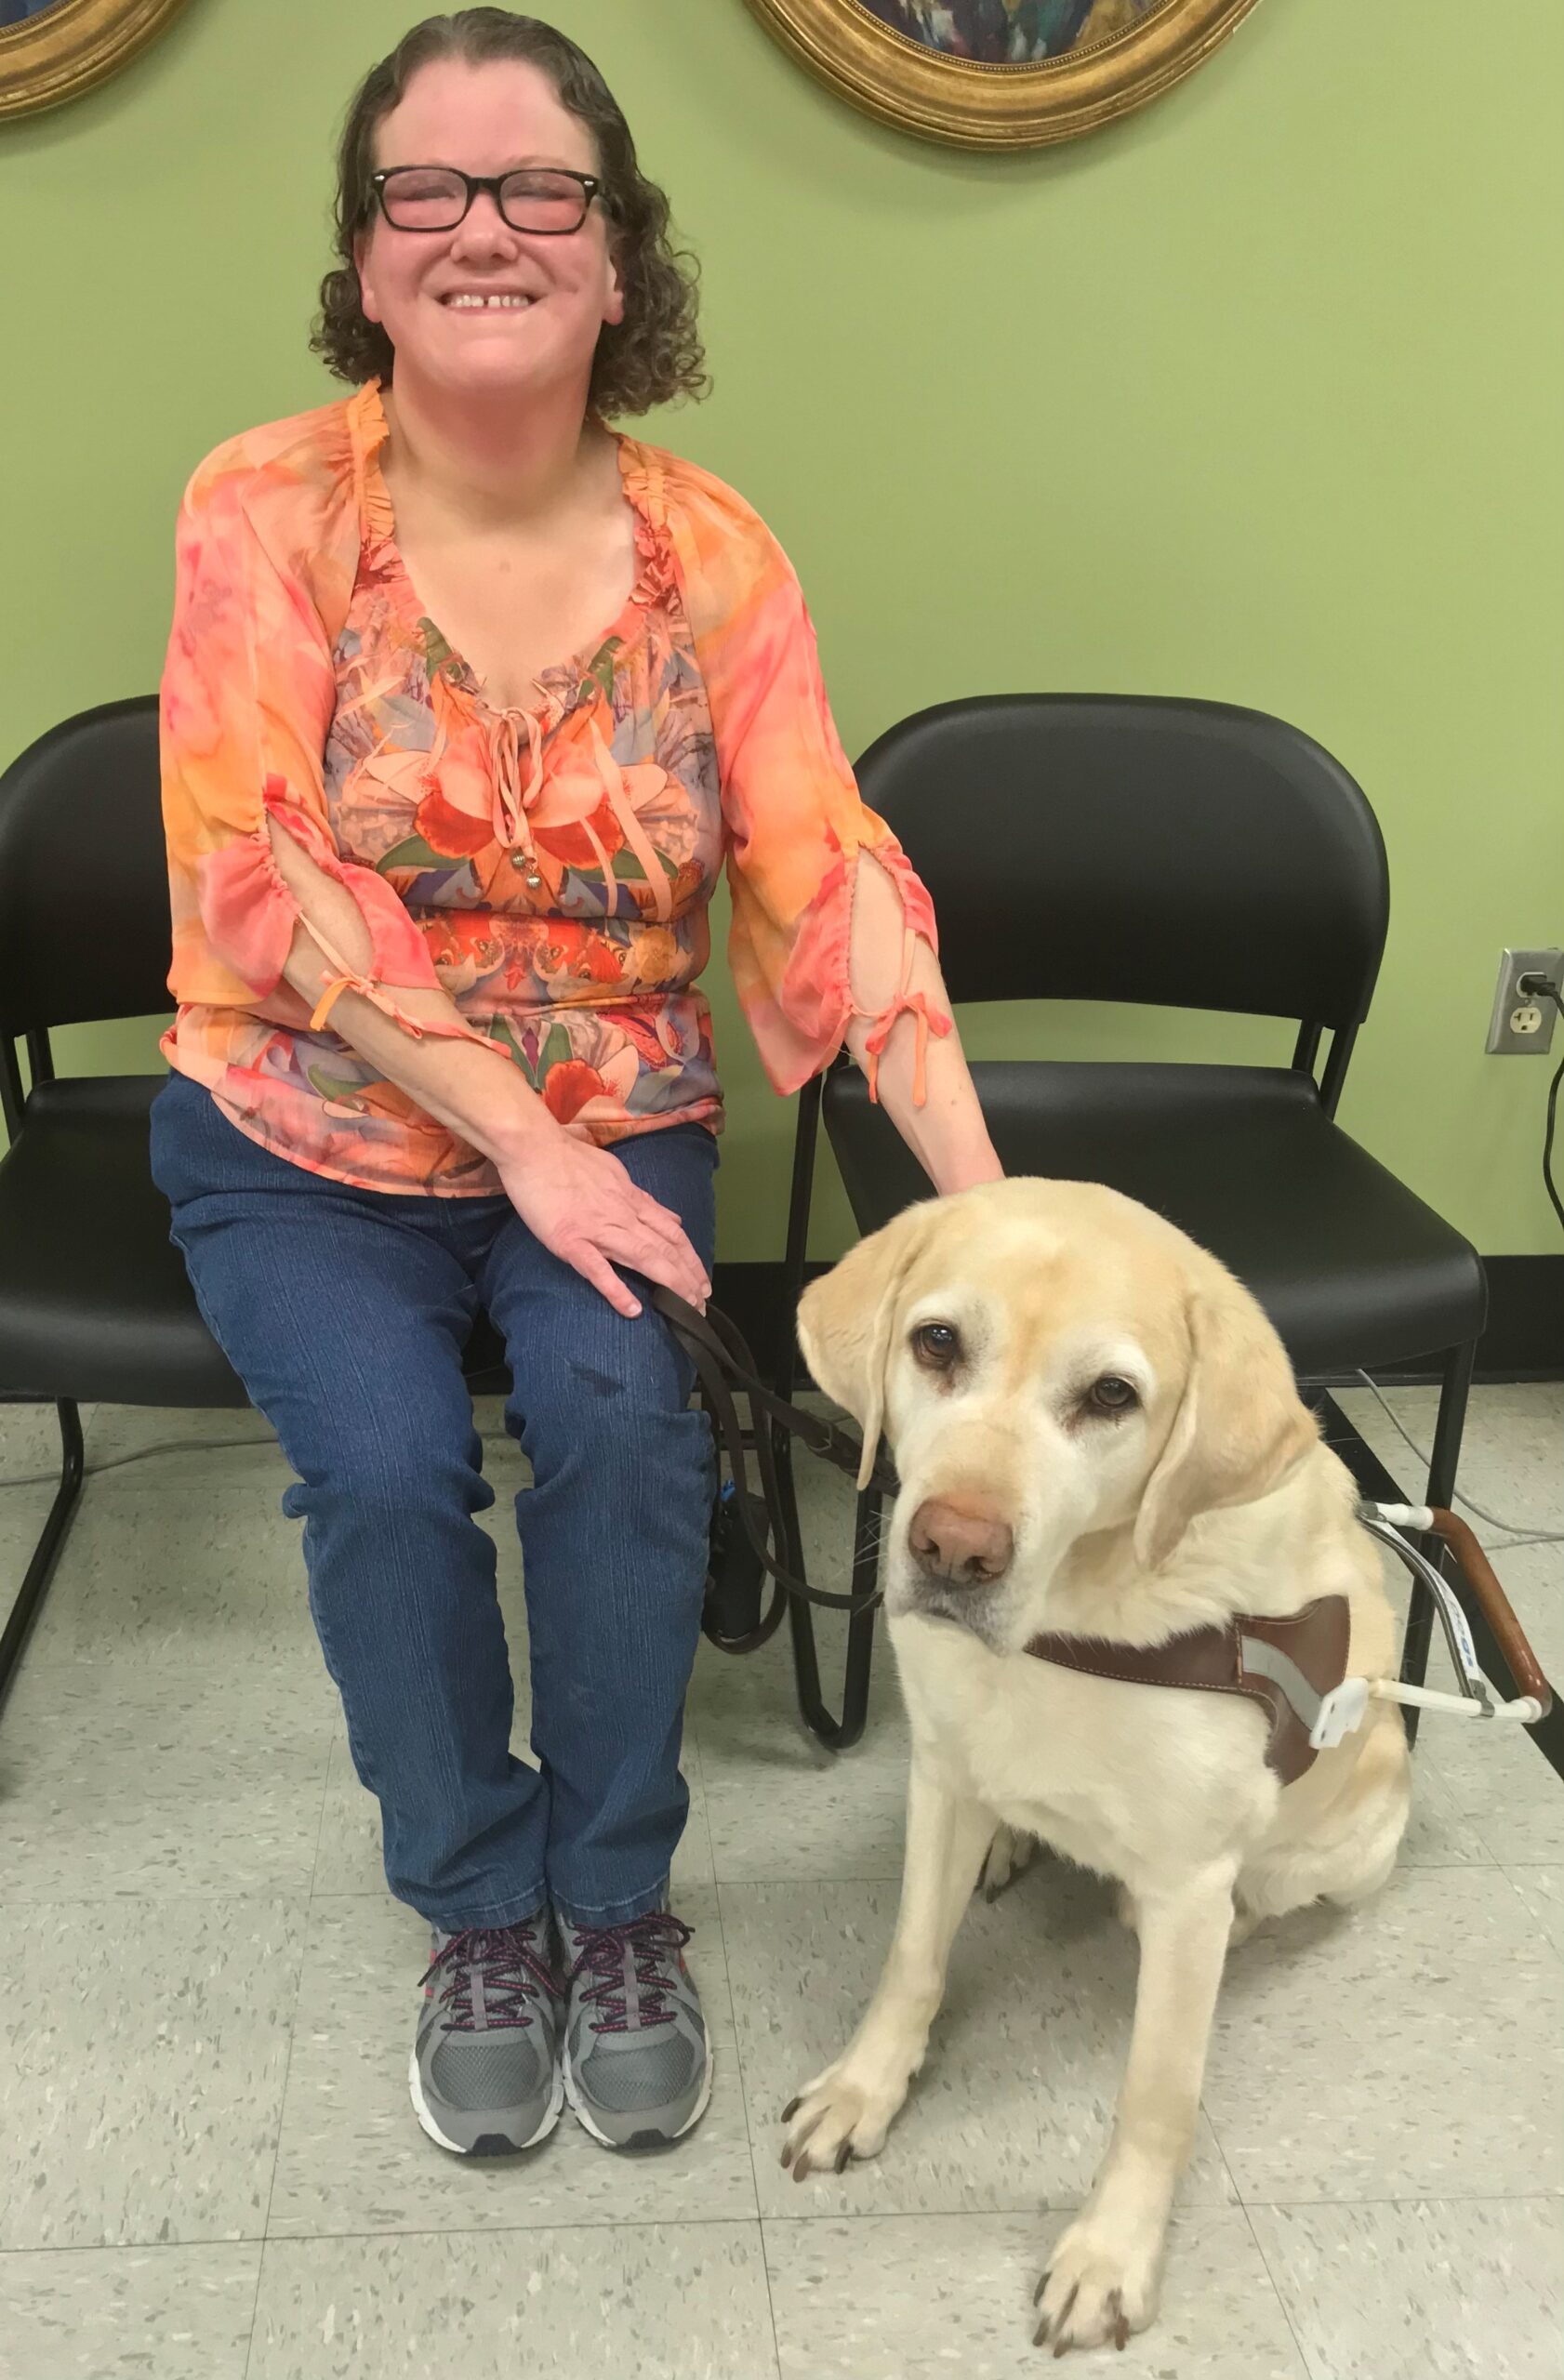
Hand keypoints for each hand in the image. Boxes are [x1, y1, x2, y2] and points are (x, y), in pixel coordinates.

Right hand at [495, 1119, 710, 1320]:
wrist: (532, 1147)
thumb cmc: (568, 1158)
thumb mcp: (615, 1173)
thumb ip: (642, 1199)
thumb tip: (668, 1217)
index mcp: (631, 1200)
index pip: (672, 1232)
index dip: (691, 1258)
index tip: (703, 1280)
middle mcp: (622, 1215)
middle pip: (665, 1249)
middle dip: (688, 1278)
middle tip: (702, 1304)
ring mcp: (596, 1228)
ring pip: (643, 1257)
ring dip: (670, 1283)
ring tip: (686, 1307)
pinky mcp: (569, 1240)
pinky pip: (597, 1268)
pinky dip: (617, 1289)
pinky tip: (632, 1309)